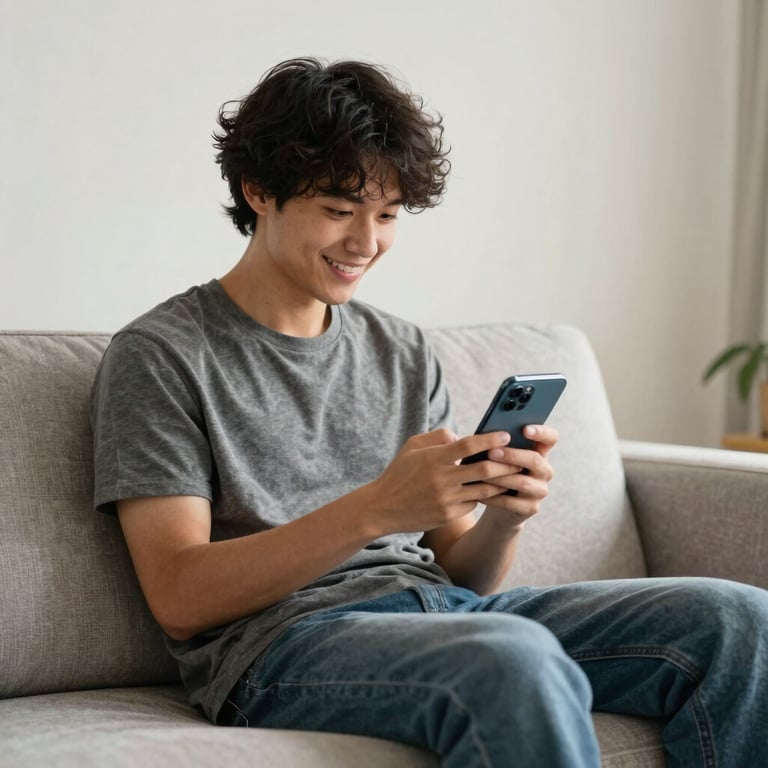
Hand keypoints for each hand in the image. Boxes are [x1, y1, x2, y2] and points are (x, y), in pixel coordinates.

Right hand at [369, 428, 518, 534]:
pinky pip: (473, 504)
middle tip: (518, 458)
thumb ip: (439, 436)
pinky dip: (483, 496)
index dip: (490, 440)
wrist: (382, 507)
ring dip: (501, 481)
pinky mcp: (448, 515)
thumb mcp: (413, 446)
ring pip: (485, 489)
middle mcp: (443, 479)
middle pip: (485, 469)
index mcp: (434, 458)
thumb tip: (464, 436)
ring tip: (513, 474)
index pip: (469, 445)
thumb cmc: (399, 472)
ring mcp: (446, 499)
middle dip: (506, 463)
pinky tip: (491, 490)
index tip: (505, 436)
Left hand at [479, 424, 557, 528]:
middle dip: (512, 455)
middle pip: (535, 460)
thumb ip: (496, 444)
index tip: (525, 429)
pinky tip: (480, 493)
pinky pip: (513, 503)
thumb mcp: (498, 456)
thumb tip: (479, 434)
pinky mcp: (531, 508)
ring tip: (480, 473)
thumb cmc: (496, 472)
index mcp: (540, 452)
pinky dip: (495, 498)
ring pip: (523, 482)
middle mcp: (544, 470)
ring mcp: (540, 490)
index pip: (550, 438)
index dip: (541, 432)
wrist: (497, 504)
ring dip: (500, 477)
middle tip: (491, 453)